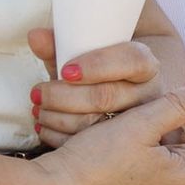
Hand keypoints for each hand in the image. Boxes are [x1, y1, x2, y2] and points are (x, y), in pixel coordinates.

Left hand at [28, 29, 169, 146]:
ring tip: (38, 109)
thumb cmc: (102, 65)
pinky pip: (90, 147)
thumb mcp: (87, 50)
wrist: (126, 85)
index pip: (133, 61)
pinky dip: (60, 138)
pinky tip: (44, 128)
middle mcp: (148, 96)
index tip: (66, 71)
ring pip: (99, 125)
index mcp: (146, 65)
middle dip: (66, 96)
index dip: (98, 65)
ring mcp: (139, 124)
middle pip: (109, 96)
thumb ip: (62, 43)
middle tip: (38, 92)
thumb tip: (37, 37)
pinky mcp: (123, 144)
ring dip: (60, 118)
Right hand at [33, 80, 184, 184]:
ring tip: (126, 118)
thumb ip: (177, 104)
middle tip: (146, 101)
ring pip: (162, 159)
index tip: (182, 87)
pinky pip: (143, 174)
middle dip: (170, 120)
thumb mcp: (140, 123)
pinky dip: (134, 154)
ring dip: (150, 136)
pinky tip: (111, 143)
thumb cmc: (95, 162)